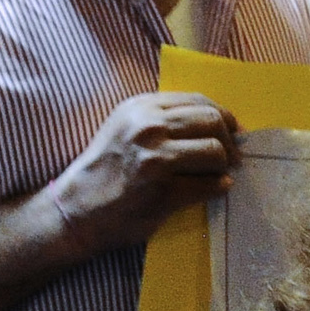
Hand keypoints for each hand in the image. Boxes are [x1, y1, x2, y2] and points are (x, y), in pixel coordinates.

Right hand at [42, 92, 238, 260]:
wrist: (76, 210)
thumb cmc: (105, 169)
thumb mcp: (125, 127)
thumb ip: (162, 118)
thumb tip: (216, 119)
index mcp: (141, 108)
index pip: (198, 101)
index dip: (223, 115)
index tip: (233, 130)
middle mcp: (148, 129)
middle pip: (212, 122)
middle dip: (229, 140)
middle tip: (232, 156)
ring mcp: (156, 161)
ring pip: (215, 152)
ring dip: (224, 165)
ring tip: (220, 173)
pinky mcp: (163, 193)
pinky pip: (209, 185)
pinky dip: (219, 187)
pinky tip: (216, 188)